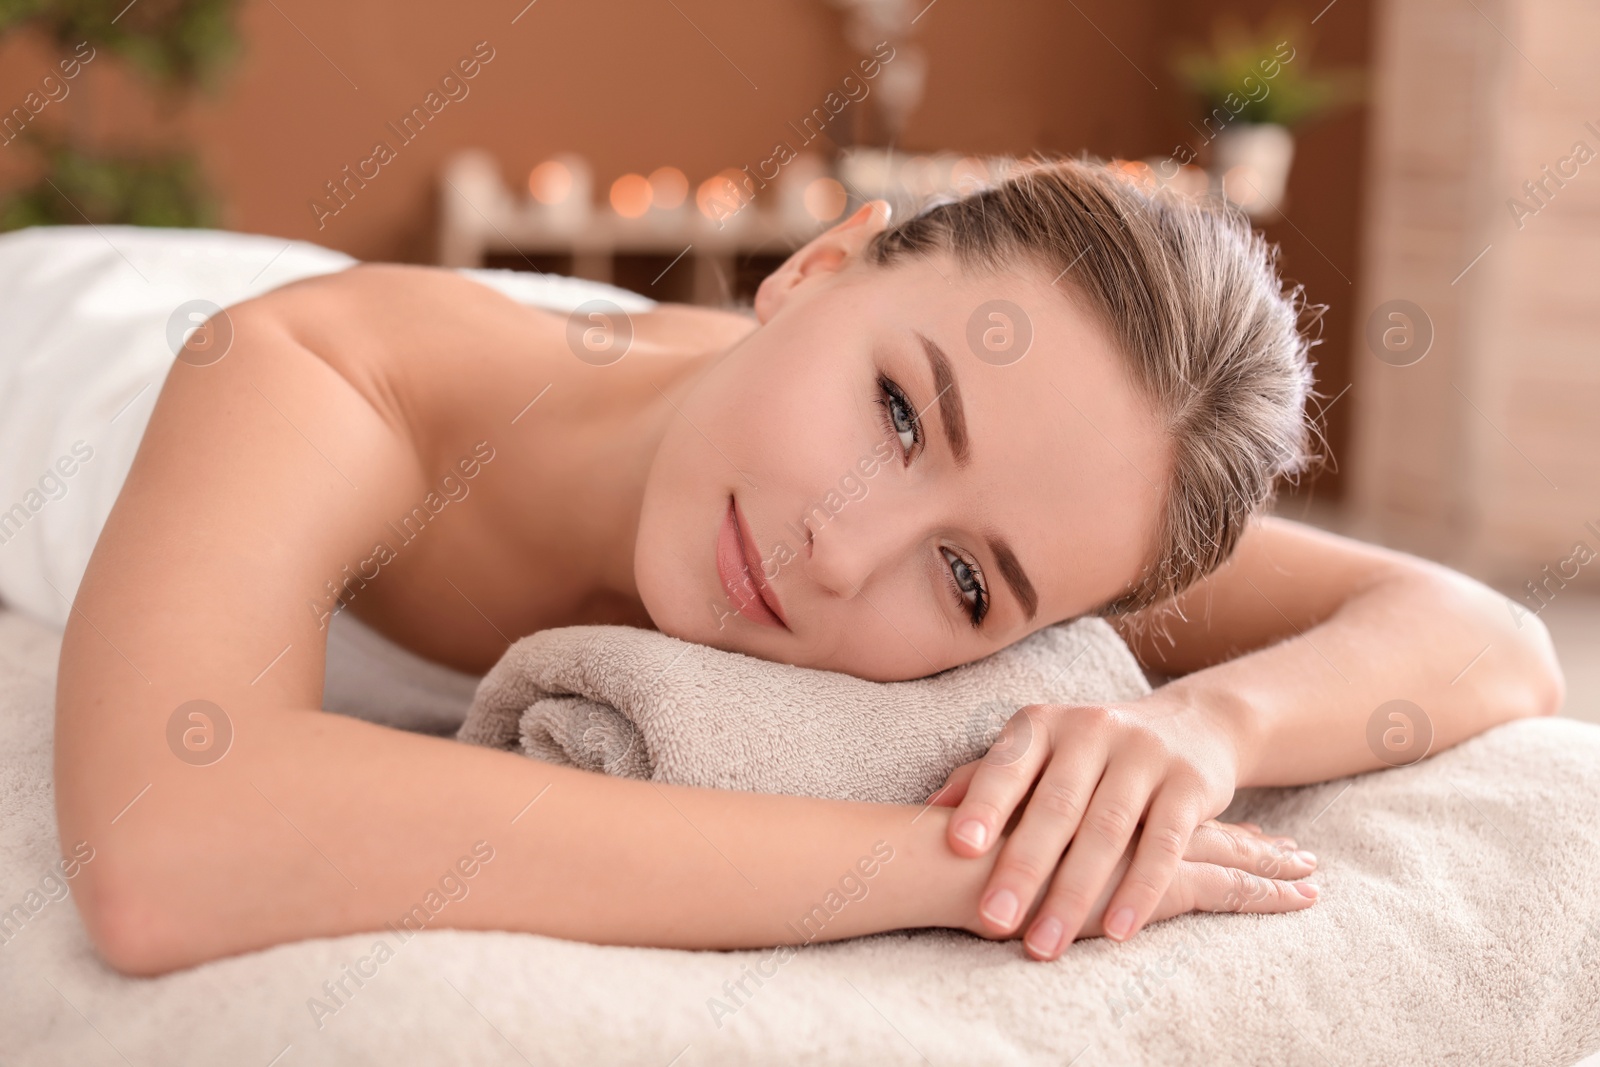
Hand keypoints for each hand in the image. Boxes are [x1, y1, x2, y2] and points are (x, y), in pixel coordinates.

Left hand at [930, 694, 1270, 958]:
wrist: (1191, 727)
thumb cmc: (1089, 754)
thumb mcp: (1040, 753)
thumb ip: (986, 779)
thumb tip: (924, 812)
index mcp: (1044, 724)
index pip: (1008, 766)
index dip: (984, 805)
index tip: (957, 847)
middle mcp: (1092, 730)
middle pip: (1055, 807)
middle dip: (1023, 867)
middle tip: (992, 921)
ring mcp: (1144, 754)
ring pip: (1107, 831)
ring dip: (1075, 894)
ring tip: (1045, 944)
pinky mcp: (1190, 784)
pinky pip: (1163, 844)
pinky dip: (1140, 890)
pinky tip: (1117, 931)